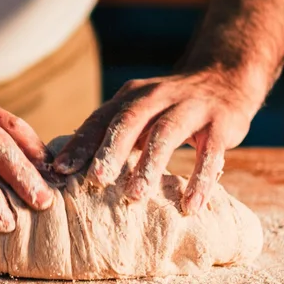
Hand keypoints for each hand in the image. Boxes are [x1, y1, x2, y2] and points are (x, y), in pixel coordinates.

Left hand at [53, 69, 262, 215]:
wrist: (224, 77)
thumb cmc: (170, 106)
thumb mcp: (139, 111)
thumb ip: (111, 132)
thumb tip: (69, 167)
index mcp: (131, 97)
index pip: (100, 119)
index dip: (80, 143)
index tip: (59, 169)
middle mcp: (157, 97)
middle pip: (129, 121)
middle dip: (111, 150)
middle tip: (95, 180)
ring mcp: (190, 108)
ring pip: (166, 134)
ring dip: (149, 165)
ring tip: (135, 196)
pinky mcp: (220, 124)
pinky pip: (210, 153)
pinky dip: (200, 180)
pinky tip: (191, 205)